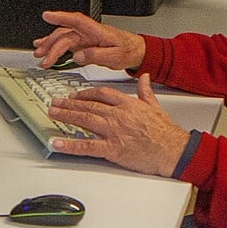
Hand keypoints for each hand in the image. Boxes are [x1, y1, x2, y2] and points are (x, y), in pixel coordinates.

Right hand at [31, 11, 145, 69]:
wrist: (136, 51)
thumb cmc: (128, 51)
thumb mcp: (115, 56)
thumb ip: (96, 55)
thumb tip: (78, 55)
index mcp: (97, 31)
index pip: (77, 21)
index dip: (62, 17)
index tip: (48, 15)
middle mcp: (89, 32)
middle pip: (66, 34)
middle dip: (52, 44)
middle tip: (43, 57)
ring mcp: (85, 37)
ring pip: (63, 37)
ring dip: (49, 44)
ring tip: (39, 53)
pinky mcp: (83, 43)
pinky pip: (65, 42)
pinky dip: (53, 44)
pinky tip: (44, 46)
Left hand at [46, 76, 190, 177]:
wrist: (173, 149)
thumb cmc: (166, 132)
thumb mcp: (156, 106)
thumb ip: (146, 91)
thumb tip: (144, 77)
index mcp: (127, 104)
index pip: (102, 94)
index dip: (86, 93)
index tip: (77, 95)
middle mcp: (117, 115)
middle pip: (88, 105)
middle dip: (69, 103)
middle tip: (56, 102)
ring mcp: (113, 131)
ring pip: (84, 120)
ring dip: (66, 116)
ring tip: (53, 113)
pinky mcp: (112, 149)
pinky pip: (86, 146)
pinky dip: (70, 145)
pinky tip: (57, 143)